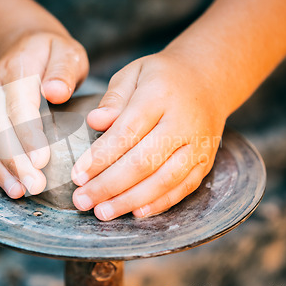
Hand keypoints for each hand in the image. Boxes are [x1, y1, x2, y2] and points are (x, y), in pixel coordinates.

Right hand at [0, 31, 88, 197]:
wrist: (23, 48)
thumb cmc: (53, 55)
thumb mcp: (67, 53)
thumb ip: (63, 70)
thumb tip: (56, 92)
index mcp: (17, 69)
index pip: (20, 105)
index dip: (29, 134)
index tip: (41, 160)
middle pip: (1, 128)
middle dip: (17, 160)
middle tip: (36, 186)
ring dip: (3, 169)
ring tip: (21, 192)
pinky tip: (10, 187)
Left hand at [71, 52, 226, 220]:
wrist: (208, 80)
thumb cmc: (162, 78)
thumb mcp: (133, 73)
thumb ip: (113, 99)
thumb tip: (95, 122)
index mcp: (160, 95)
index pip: (127, 132)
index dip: (100, 158)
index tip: (77, 176)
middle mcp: (183, 122)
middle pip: (144, 162)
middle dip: (109, 185)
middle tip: (82, 200)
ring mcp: (198, 145)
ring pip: (163, 181)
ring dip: (130, 200)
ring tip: (103, 212)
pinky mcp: (205, 161)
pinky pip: (182, 188)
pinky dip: (158, 204)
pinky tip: (135, 212)